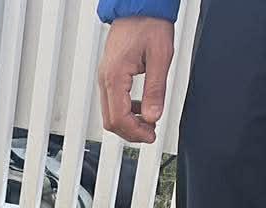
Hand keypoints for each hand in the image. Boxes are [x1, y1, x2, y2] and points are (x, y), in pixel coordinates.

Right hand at [97, 17, 173, 142]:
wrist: (139, 5)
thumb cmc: (148, 23)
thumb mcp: (160, 56)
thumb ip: (156, 89)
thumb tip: (153, 116)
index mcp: (115, 77)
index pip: (119, 118)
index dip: (135, 132)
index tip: (151, 135)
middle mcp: (105, 80)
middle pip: (111, 121)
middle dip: (131, 132)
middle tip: (150, 134)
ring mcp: (105, 78)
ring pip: (110, 114)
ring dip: (128, 123)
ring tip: (147, 124)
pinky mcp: (109, 76)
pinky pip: (112, 102)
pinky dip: (126, 112)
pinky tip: (141, 109)